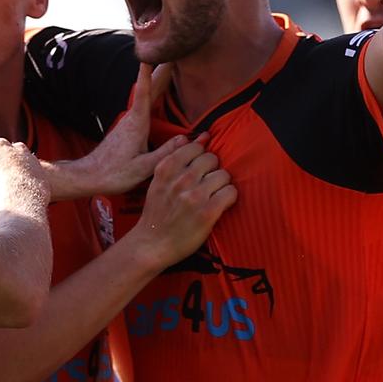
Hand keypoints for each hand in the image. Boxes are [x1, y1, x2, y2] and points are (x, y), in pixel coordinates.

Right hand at [0, 139, 47, 208]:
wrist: (20, 198)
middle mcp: (17, 147)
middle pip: (3, 162)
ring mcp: (32, 159)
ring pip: (17, 170)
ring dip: (11, 180)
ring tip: (5, 195)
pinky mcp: (42, 173)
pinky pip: (28, 180)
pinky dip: (23, 188)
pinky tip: (17, 199)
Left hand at [66, 63, 184, 194]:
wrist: (89, 176)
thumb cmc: (114, 174)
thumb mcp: (143, 168)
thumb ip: (166, 153)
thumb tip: (189, 139)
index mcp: (137, 124)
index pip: (145, 92)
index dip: (151, 72)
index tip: (156, 52)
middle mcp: (132, 118)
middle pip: (150, 88)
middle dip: (162, 68)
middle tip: (175, 49)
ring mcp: (129, 121)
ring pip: (147, 94)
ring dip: (159, 78)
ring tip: (172, 63)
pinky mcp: (128, 127)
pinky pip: (145, 103)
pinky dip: (155, 91)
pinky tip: (160, 91)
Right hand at [129, 135, 236, 269]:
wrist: (151, 244)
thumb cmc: (157, 212)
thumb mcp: (157, 182)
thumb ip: (176, 161)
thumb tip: (203, 137)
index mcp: (165, 169)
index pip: (194, 147)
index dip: (200, 157)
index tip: (198, 169)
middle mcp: (180, 179)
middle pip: (211, 158)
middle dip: (212, 169)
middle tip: (207, 184)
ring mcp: (194, 196)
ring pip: (224, 174)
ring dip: (221, 184)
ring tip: (213, 195)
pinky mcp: (208, 213)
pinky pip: (231, 193)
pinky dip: (229, 198)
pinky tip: (220, 205)